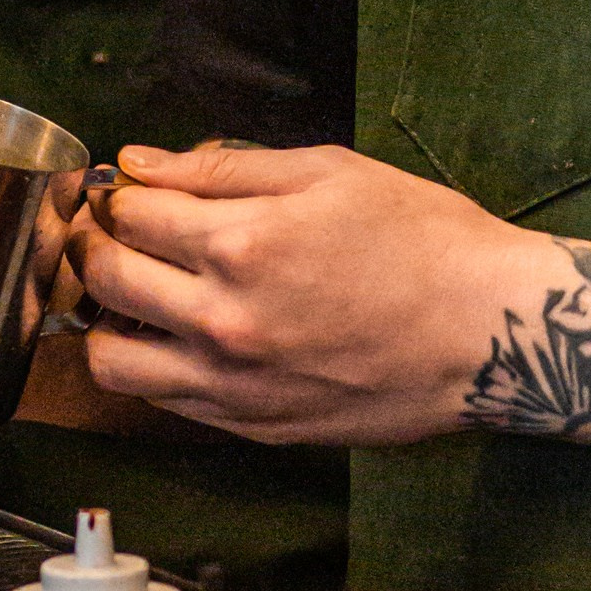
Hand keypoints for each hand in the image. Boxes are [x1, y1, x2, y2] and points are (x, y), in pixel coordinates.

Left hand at [74, 139, 553, 442]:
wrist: (490, 332)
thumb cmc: (425, 241)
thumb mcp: (330, 173)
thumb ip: (224, 168)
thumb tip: (143, 163)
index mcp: (242, 243)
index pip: (130, 215)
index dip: (121, 195)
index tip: (130, 192)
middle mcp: (223, 320)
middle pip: (107, 281)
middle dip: (100, 246)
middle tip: (120, 233)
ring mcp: (234, 384)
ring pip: (113, 361)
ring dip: (109, 320)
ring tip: (139, 296)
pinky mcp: (254, 427)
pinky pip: (165, 402)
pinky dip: (154, 366)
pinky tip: (184, 337)